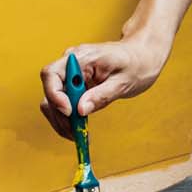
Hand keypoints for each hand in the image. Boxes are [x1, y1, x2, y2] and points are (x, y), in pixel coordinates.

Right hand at [38, 31, 172, 135]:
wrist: (142, 56)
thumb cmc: (136, 63)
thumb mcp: (124, 82)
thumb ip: (101, 95)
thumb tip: (80, 110)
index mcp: (81, 57)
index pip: (51, 74)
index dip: (55, 95)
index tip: (70, 112)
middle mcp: (70, 64)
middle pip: (50, 91)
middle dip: (59, 115)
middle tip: (76, 133)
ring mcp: (71, 74)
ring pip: (52, 100)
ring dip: (61, 120)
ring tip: (79, 135)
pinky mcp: (74, 85)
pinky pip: (62, 103)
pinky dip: (67, 118)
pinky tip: (79, 128)